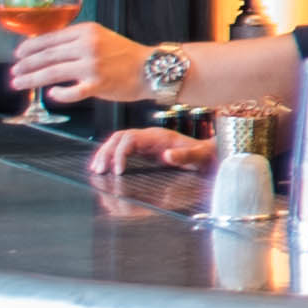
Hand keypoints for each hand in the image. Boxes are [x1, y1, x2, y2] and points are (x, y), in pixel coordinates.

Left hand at [6, 16, 139, 102]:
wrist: (151, 69)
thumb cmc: (125, 55)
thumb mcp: (100, 37)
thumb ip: (76, 41)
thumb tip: (46, 49)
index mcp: (86, 30)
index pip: (49, 38)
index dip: (29, 47)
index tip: (18, 55)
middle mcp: (87, 46)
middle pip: (47, 56)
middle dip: (26, 65)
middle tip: (14, 72)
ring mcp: (92, 66)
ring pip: (52, 73)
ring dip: (32, 79)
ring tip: (19, 83)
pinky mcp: (97, 85)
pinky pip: (70, 92)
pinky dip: (58, 93)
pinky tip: (51, 93)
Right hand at [88, 118, 204, 187]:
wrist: (211, 154)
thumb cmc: (205, 155)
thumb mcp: (199, 157)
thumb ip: (185, 156)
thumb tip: (167, 156)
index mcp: (159, 136)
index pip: (130, 138)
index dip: (120, 153)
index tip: (117, 171)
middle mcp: (149, 136)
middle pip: (119, 138)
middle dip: (106, 152)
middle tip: (99, 170)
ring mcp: (146, 142)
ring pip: (118, 142)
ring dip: (105, 153)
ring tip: (96, 169)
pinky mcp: (145, 150)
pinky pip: (123, 148)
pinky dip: (111, 156)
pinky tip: (105, 166)